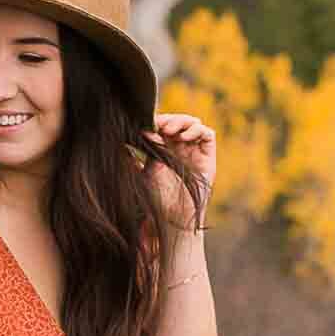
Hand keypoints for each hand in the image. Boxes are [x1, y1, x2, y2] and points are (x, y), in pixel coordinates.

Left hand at [147, 109, 215, 229]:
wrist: (174, 216)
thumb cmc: (157, 198)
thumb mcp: (143, 172)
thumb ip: (138, 155)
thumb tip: (127, 138)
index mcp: (165, 149)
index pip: (165, 125)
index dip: (159, 120)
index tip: (148, 122)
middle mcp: (181, 148)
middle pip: (179, 121)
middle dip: (170, 119)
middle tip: (159, 125)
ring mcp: (195, 151)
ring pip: (193, 124)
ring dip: (182, 122)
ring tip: (169, 131)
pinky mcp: (207, 157)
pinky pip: (207, 134)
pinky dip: (196, 130)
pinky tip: (183, 138)